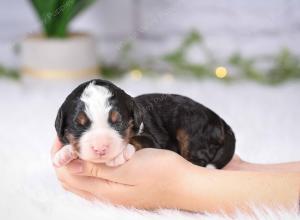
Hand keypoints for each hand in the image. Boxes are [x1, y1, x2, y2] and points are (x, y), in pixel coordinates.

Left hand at [51, 137, 189, 208]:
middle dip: (64, 157)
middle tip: (71, 135)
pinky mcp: (119, 190)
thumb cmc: (162, 172)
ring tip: (82, 142)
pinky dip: (87, 166)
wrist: (185, 185)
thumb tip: (71, 165)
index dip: (60, 153)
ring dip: (74, 161)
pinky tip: (97, 153)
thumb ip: (99, 169)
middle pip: (69, 178)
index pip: (66, 173)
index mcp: (104, 190)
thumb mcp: (131, 167)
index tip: (65, 133)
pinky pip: (93, 180)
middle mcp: (104, 196)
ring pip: (80, 180)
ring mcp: (112, 194)